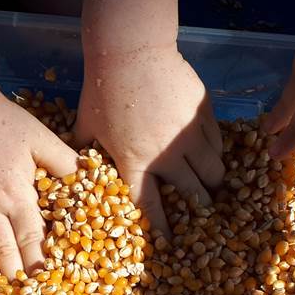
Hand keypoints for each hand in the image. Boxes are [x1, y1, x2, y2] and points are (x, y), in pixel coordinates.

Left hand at [75, 44, 224, 235]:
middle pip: (194, 192)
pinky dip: (217, 151)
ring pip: (214, 170)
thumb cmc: (101, 89)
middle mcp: (167, 155)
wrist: (130, 50)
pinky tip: (212, 151)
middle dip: (200, 205)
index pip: (152, 206)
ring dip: (213, 180)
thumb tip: (76, 170)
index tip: (171, 243)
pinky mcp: (204, 114)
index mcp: (135, 163)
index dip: (163, 228)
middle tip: (202, 208)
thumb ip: (85, 152)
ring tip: (212, 181)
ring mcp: (190, 134)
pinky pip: (218, 142)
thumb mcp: (86, 126)